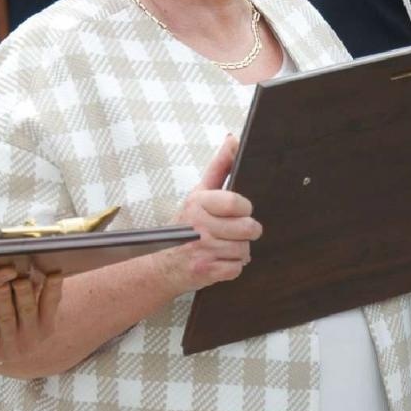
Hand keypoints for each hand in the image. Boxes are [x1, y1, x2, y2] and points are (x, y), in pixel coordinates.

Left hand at [0, 270, 62, 367]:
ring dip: (3, 298)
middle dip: (24, 293)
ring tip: (0, 283)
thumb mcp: (23, 310)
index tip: (55, 274)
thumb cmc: (7, 322)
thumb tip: (36, 263)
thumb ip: (32, 290)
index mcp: (45, 327)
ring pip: (5, 316)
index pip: (51, 304)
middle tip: (20, 279)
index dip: (53, 289)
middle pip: (27, 310)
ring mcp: (8, 347)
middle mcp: (30, 339)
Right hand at [162, 134, 261, 292]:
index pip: (236, 202)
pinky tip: (219, 261)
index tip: (240, 211)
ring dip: (239, 251)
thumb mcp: (199, 194)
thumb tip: (233, 140)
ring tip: (223, 247)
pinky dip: (232, 267)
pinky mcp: (206, 271)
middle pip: (247, 228)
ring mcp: (202, 249)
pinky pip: (237, 268)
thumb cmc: (185, 227)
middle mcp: (199, 225)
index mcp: (199, 202)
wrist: (163, 265)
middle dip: (245, 233)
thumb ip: (219, 167)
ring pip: (244, 249)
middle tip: (233, 232)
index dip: (244, 209)